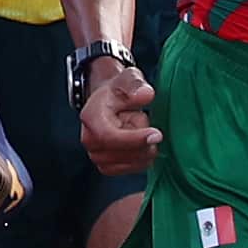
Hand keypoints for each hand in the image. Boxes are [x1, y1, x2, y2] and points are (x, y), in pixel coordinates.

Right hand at [77, 51, 160, 175]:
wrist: (109, 103)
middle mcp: (89, 141)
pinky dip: (143, 157)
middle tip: (140, 119)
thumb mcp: (128, 78)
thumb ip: (136, 85)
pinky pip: (134, 168)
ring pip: (133, 162)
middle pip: (125, 153)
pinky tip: (139, 142)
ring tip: (136, 129)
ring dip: (144, 147)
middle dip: (143, 139)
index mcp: (91, 118)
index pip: (110, 136)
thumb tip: (145, 95)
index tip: (157, 134)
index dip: (135, 139)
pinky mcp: (108, 167)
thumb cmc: (118, 91)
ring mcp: (97, 156)